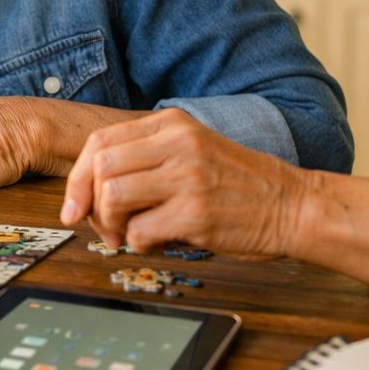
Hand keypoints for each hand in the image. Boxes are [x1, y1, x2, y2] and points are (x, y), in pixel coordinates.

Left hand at [60, 109, 304, 259]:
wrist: (294, 206)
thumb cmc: (239, 186)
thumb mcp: (191, 151)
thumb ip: (145, 159)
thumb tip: (88, 191)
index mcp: (171, 124)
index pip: (99, 142)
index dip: (77, 178)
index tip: (73, 207)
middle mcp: (177, 143)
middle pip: (99, 168)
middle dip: (89, 205)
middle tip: (104, 228)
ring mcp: (187, 176)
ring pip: (111, 197)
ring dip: (111, 226)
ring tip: (130, 236)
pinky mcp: (196, 213)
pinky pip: (138, 232)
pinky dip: (139, 245)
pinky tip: (159, 243)